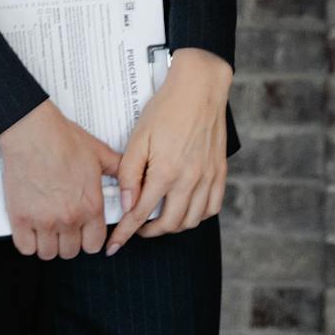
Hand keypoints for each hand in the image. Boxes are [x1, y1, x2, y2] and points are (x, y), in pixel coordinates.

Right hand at [0, 100, 121, 260]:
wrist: (33, 132)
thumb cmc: (64, 140)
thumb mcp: (100, 154)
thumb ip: (119, 171)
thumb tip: (131, 182)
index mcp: (91, 205)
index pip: (94, 245)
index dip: (90, 241)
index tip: (84, 234)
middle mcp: (69, 217)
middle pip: (70, 252)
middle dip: (69, 243)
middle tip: (65, 229)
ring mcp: (43, 220)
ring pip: (48, 253)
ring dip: (48, 244)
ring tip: (48, 230)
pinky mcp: (20, 218)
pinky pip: (25, 247)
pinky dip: (28, 243)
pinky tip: (32, 230)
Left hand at [107, 48, 233, 253]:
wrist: (201, 88)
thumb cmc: (166, 108)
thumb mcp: (138, 138)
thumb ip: (130, 173)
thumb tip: (127, 204)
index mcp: (166, 171)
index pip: (140, 214)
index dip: (125, 233)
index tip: (114, 246)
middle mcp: (190, 179)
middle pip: (168, 224)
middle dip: (149, 232)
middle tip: (137, 228)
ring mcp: (208, 177)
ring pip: (191, 220)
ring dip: (172, 226)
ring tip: (160, 219)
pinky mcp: (220, 171)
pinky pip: (212, 207)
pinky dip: (198, 216)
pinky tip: (186, 209)